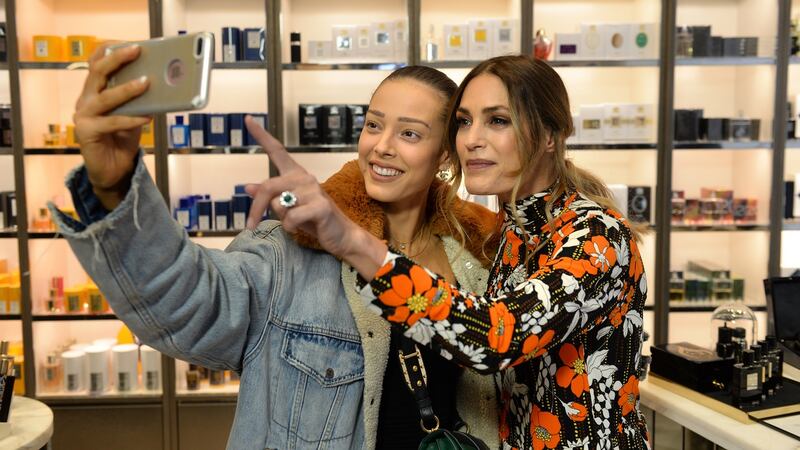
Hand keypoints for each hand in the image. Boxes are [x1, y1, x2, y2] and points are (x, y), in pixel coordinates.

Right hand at [73, 42, 151, 209]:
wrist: (114, 171)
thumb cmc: (123, 139)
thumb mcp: (135, 113)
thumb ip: (141, 99)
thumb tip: (163, 81)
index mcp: (95, 91)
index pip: (96, 63)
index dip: (110, 49)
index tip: (129, 41)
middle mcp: (85, 100)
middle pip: (97, 72)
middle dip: (118, 59)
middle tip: (137, 50)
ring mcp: (83, 116)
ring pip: (105, 97)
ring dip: (127, 89)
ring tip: (147, 83)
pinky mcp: (86, 132)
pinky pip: (111, 122)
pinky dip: (130, 119)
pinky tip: (147, 118)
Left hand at [243, 116, 387, 278]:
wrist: (341, 235)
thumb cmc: (314, 220)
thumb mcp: (288, 207)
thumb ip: (270, 197)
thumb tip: (246, 187)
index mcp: (295, 175)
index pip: (277, 151)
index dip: (261, 135)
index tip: (247, 119)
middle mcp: (304, 177)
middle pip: (268, 186)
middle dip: (256, 208)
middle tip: (249, 225)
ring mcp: (313, 190)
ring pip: (279, 205)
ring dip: (282, 220)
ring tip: (297, 223)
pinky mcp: (320, 206)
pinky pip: (291, 217)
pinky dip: (290, 227)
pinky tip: (301, 227)